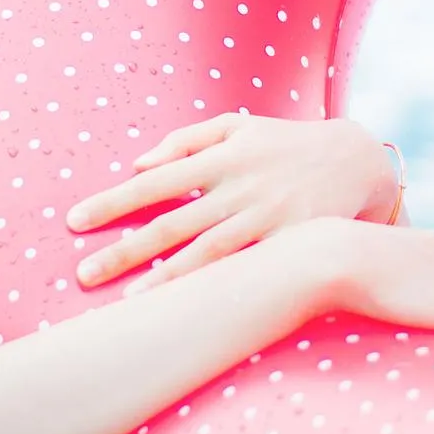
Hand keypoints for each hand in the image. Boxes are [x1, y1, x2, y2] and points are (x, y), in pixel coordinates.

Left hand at [69, 112, 397, 287]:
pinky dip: (217, 287)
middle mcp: (239, 189)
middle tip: (82, 274)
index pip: (154, 182)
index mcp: (221, 157)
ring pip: (205, 254)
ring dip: (164, 279)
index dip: (114, 202)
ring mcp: (266, 220)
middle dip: (124, 250)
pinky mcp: (291, 245)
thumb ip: (185, 141)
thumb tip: (137, 165)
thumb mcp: (238, 125)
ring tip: (127, 303)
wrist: (359, 161)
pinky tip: (190, 308)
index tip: (74, 220)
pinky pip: (247, 271)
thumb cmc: (286, 144)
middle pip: (171, 225)